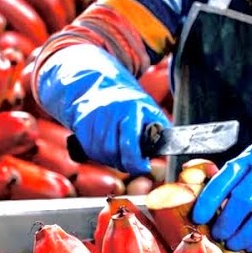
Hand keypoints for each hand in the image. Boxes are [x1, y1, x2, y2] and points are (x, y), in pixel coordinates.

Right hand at [36, 43, 169, 175]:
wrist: (97, 85)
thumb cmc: (127, 101)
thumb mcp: (148, 108)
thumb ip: (160, 126)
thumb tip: (171, 145)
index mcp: (128, 108)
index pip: (129, 142)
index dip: (136, 161)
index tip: (143, 167)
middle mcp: (108, 112)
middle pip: (112, 151)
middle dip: (124, 163)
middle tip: (132, 163)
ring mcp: (91, 118)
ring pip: (99, 153)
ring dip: (111, 160)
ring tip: (119, 155)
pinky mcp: (80, 125)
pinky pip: (89, 150)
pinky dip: (99, 155)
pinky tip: (106, 149)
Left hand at [191, 113, 251, 251]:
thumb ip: (230, 179)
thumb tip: (198, 207)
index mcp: (251, 158)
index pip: (224, 179)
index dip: (208, 201)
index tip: (197, 218)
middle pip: (243, 199)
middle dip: (226, 222)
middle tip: (217, 235)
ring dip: (243, 235)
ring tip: (232, 243)